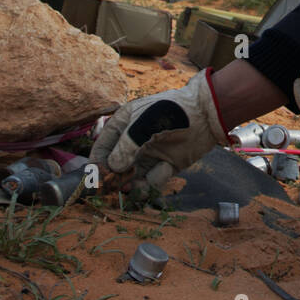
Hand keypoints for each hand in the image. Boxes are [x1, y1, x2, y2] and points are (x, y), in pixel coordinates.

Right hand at [89, 68, 227, 194]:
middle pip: (116, 167)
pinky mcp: (165, 166)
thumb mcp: (142, 125)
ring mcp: (149, 156)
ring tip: (137, 186)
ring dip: (134, 186)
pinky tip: (165, 167)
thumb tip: (111, 169)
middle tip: (118, 187)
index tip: (95, 178)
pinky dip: (155, 180)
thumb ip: (124, 147)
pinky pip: (152, 181)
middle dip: (116, 180)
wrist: (205, 114)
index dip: (97, 163)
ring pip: (133, 179)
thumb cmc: (170, 112)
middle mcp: (133, 143)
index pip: (102, 147)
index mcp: (123, 126)